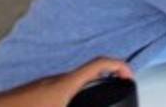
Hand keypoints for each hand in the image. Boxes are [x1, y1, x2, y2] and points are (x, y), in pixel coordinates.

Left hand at [0, 58, 133, 106]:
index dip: (120, 65)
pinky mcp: (34, 92)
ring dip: (89, 85)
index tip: (130, 75)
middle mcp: (56, 79)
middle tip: (118, 86)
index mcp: (67, 82)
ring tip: (98, 95)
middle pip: (89, 71)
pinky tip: (70, 104)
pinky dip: (72, 93)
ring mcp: (44, 84)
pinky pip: (60, 88)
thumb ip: (83, 106)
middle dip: (107, 77)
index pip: (101, 63)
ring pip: (74, 80)